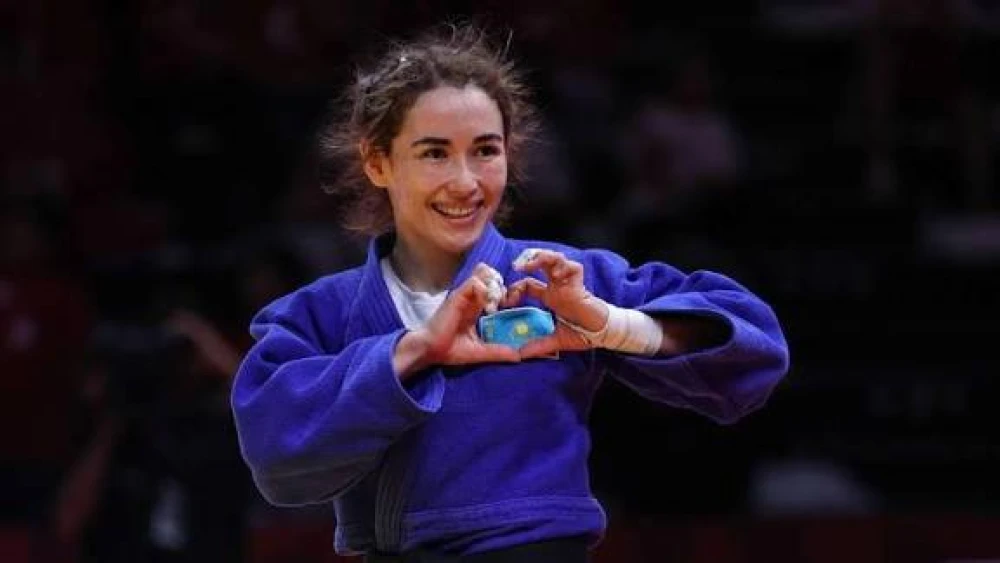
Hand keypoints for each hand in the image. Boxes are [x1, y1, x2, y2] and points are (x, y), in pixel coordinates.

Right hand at [402, 263, 520, 371]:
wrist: (430, 351)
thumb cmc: (450, 350)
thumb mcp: (479, 352)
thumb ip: (497, 351)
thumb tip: (518, 357)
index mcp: (476, 308)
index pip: (493, 287)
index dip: (504, 292)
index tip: (509, 306)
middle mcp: (471, 298)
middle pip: (490, 275)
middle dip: (501, 285)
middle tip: (505, 302)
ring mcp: (464, 296)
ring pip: (483, 274)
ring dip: (494, 285)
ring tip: (495, 302)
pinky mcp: (457, 296)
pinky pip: (474, 283)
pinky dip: (484, 290)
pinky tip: (487, 306)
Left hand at [502, 249, 609, 357]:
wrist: (600, 333)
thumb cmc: (581, 333)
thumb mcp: (555, 341)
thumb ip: (538, 346)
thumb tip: (519, 355)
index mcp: (550, 296)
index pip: (528, 284)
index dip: (515, 289)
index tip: (507, 302)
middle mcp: (557, 286)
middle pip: (541, 263)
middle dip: (528, 260)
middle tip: (516, 266)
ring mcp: (568, 283)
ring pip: (555, 259)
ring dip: (542, 258)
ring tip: (530, 265)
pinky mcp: (580, 284)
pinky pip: (573, 267)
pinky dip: (564, 267)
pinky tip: (555, 275)